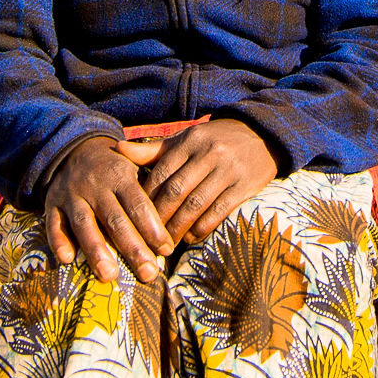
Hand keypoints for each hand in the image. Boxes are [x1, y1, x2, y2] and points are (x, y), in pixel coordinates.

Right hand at [42, 135, 171, 283]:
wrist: (74, 151)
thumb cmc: (114, 171)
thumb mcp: (134, 169)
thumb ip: (149, 196)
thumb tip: (172, 231)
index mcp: (120, 175)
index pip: (138, 204)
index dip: (153, 228)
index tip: (167, 250)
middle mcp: (95, 185)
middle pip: (115, 219)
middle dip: (132, 247)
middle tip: (148, 272)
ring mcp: (72, 195)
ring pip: (84, 223)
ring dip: (96, 250)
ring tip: (109, 275)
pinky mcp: (52, 204)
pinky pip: (53, 224)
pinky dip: (58, 241)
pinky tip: (67, 260)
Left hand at [140, 119, 277, 244]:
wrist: (260, 135)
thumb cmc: (214, 141)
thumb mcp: (185, 140)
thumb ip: (152, 150)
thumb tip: (117, 149)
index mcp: (190, 141)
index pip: (162, 172)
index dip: (148, 197)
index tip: (137, 216)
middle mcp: (208, 153)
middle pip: (177, 191)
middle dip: (161, 217)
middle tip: (149, 237)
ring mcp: (228, 170)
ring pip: (196, 204)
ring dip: (179, 227)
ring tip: (168, 242)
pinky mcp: (244, 185)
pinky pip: (219, 212)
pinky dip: (203, 228)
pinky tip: (192, 237)